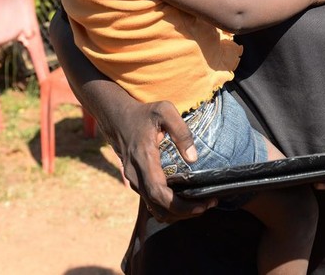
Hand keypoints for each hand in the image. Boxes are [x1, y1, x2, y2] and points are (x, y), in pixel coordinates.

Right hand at [111, 99, 215, 222]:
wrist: (116, 117)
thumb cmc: (142, 113)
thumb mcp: (164, 111)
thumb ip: (181, 132)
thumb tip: (193, 158)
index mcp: (144, 159)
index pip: (159, 193)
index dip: (181, 205)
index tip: (202, 205)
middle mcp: (136, 175)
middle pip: (159, 207)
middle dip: (185, 212)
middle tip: (208, 205)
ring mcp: (133, 180)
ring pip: (154, 208)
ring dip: (177, 212)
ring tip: (199, 204)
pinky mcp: (135, 181)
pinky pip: (152, 202)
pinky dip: (168, 206)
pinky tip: (184, 198)